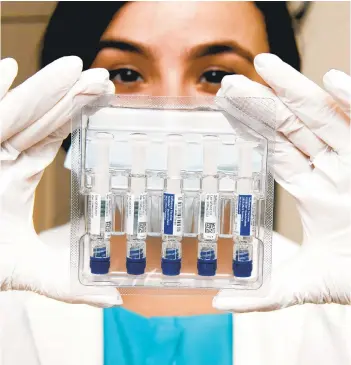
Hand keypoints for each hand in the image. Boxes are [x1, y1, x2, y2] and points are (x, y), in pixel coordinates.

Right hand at [0, 57, 121, 306]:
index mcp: (18, 174)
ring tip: (73, 67)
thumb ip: (69, 285)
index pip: (53, 136)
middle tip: (103, 77)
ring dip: (40, 89)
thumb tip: (116, 298)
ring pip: (11, 114)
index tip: (107, 97)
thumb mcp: (28, 273)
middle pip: (39, 120)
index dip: (78, 116)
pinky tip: (4, 67)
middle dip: (68, 96)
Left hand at [213, 53, 350, 311]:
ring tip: (265, 65)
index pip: (274, 150)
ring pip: (325, 117)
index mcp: (313, 191)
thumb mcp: (308, 284)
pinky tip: (332, 82)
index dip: (249, 129)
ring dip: (297, 90)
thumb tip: (218, 304)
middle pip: (292, 128)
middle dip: (262, 103)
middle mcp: (333, 170)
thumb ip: (264, 295)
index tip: (223, 109)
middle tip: (228, 82)